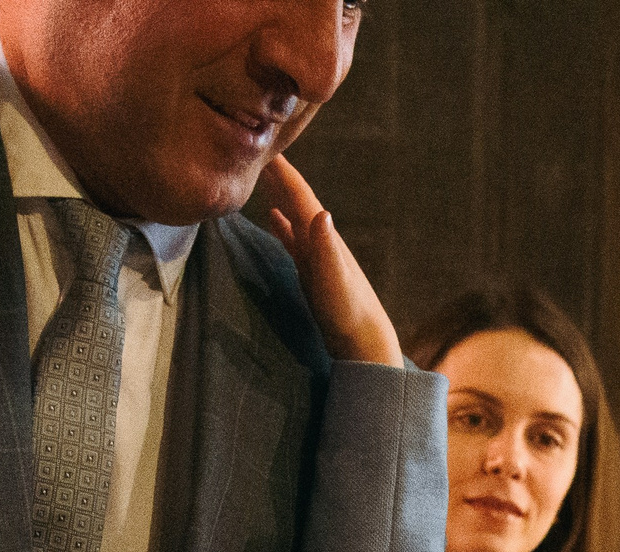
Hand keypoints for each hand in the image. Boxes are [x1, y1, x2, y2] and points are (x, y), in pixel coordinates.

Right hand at [262, 154, 402, 365]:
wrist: (364, 341)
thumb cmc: (348, 313)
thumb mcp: (334, 281)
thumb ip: (326, 249)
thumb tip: (321, 212)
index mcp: (324, 237)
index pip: (301, 195)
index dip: (283, 170)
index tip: (265, 142)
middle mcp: (321, 240)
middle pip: (296, 198)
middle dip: (277, 173)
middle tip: (254, 145)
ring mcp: (316, 255)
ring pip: (293, 214)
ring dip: (277, 193)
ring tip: (258, 172)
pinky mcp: (312, 271)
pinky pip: (293, 239)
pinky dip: (282, 224)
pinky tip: (272, 216)